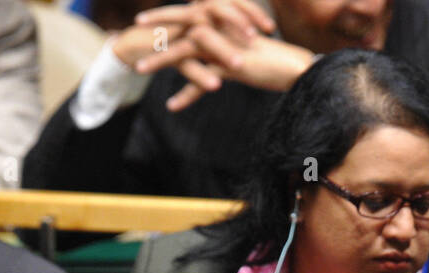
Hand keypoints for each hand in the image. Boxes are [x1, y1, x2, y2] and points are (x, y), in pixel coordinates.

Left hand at [131, 1, 310, 110]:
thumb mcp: (242, 53)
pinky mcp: (232, 66)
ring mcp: (226, 46)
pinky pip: (202, 80)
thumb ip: (222, 51)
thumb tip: (207, 57)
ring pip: (185, 49)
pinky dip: (186, 93)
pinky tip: (172, 105)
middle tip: (134, 28)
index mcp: (225, 20)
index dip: (169, 12)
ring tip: (140, 69)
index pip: (191, 11)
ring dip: (161, 59)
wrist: (294, 69)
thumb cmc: (272, 62)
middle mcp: (223, 28)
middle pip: (183, 21)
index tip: (149, 16)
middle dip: (157, 23)